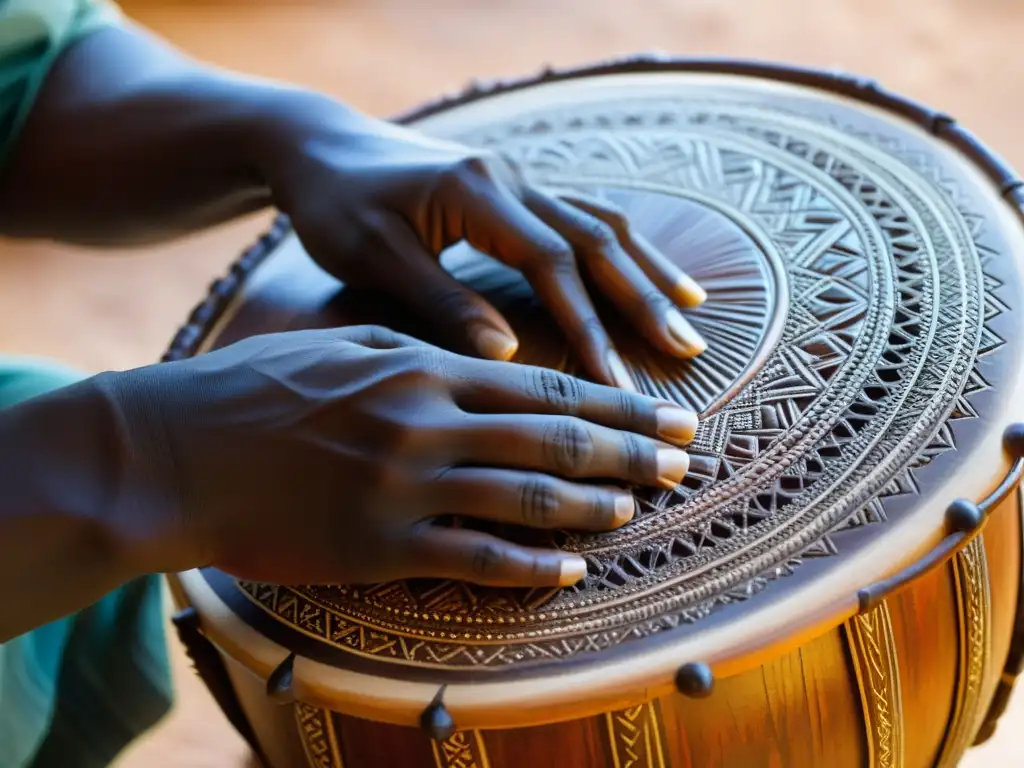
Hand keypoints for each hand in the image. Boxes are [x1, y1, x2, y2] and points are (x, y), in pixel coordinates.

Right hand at [103, 327, 696, 587]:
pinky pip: (475, 559)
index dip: (618, 401)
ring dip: (595, 505)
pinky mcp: (377, 547)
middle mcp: (425, 424)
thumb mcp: (348, 345)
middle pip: (554, 439)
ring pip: (527, 498)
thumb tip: (491, 364)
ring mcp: (404, 489)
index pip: (544, 386)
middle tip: (685, 461)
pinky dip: (532, 566)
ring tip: (640, 509)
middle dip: (630, 450)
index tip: (668, 414)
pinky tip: (572, 570)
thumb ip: (425, 353)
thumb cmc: (259, 389)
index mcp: (422, 369)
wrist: (174, 451)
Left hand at [258, 104, 706, 390]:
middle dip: (644, 298)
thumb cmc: (335, 203)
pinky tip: (642, 270)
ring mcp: (517, 179)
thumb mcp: (373, 255)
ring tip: (692, 312)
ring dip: (647, 268)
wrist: (320, 144)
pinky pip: (582, 214)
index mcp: (476, 193)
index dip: (590, 324)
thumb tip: (507, 355)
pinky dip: (620, 248)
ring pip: (600, 222)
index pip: (553, 263)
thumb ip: (440, 300)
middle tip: (688, 351)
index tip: (616, 385)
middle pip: (596, 239)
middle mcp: (510, 178)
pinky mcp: (514, 189)